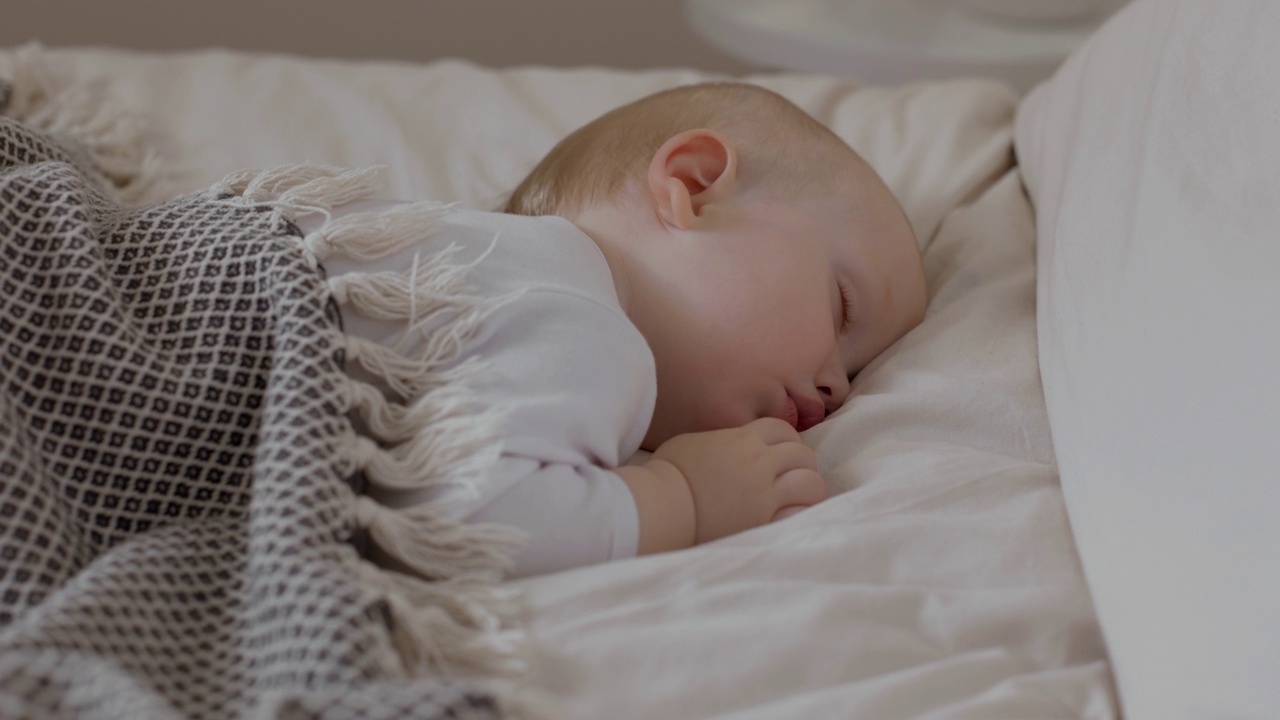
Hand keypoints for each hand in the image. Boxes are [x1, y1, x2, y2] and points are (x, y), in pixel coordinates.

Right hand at [652, 417, 825, 544]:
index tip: (779, 453)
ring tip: (799, 497)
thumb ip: (721, 440)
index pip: (782, 429)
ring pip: (810, 481)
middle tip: (791, 476)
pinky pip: (800, 511)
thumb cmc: (668, 472)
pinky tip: (793, 515)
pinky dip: (802, 511)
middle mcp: (758, 462)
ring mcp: (764, 492)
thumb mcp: (693, 441)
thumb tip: (727, 443)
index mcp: (742, 439)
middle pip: (802, 453)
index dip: (786, 440)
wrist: (663, 504)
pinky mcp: (763, 519)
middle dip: (800, 463)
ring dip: (808, 487)